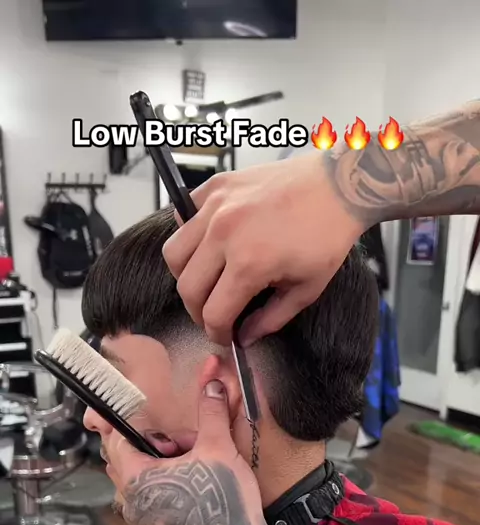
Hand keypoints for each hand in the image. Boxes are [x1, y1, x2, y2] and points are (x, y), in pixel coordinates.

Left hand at [102, 363, 262, 524]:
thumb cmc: (223, 502)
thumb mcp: (218, 447)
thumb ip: (211, 412)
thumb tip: (212, 385)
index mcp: (137, 478)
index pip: (114, 441)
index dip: (130, 423)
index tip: (147, 415)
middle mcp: (133, 500)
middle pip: (126, 459)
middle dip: (152, 445)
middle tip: (181, 443)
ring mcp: (145, 518)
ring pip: (140, 479)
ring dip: (159, 465)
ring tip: (190, 463)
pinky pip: (151, 497)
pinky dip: (166, 483)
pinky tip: (194, 481)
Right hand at [163, 151, 364, 345]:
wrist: (338, 185)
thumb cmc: (327, 236)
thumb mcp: (307, 289)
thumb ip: (271, 319)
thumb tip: (244, 337)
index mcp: (249, 263)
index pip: (213, 313)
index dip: (217, 333)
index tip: (224, 336)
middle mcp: (224, 234)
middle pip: (187, 288)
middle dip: (198, 311)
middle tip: (214, 314)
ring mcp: (216, 207)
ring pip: (174, 252)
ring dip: (185, 275)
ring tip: (205, 280)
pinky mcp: (216, 186)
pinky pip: (182, 216)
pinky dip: (188, 235)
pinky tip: (208, 244)